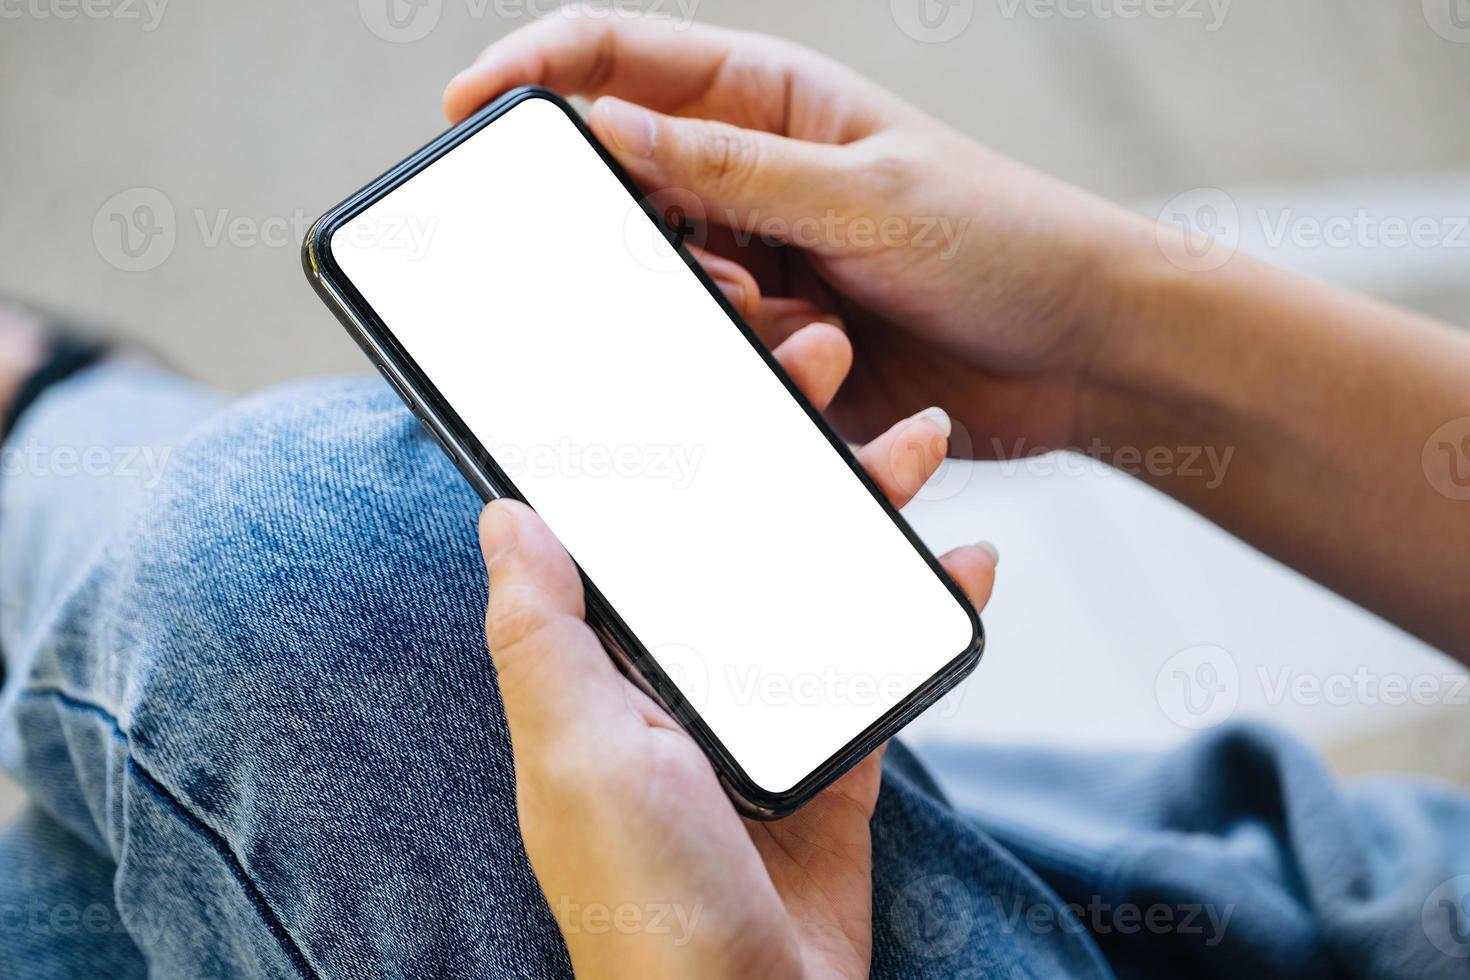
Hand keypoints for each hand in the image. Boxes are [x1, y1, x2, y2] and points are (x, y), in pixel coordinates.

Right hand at [445, 9, 1155, 454]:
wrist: (1083, 353)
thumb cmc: (1005, 238)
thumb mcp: (868, 193)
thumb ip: (734, 166)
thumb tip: (606, 125)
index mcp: (771, 100)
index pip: (622, 58)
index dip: (536, 69)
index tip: (466, 109)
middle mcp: (753, 177)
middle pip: (626, 184)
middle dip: (626, 233)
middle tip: (704, 273)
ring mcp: (764, 263)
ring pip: (664, 284)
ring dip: (715, 315)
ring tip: (811, 328)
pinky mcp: (780, 345)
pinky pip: (715, 354)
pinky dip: (751, 365)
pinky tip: (824, 365)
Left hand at [478, 316, 996, 978]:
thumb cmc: (647, 894)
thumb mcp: (578, 748)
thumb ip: (541, 631)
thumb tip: (504, 515)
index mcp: (608, 666)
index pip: (640, 523)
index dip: (676, 437)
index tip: (715, 362)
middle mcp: (683, 678)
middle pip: (739, 531)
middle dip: (783, 443)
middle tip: (826, 364)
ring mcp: (767, 711)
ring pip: (819, 577)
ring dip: (867, 506)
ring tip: (921, 443)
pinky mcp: (838, 752)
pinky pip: (886, 659)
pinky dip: (929, 608)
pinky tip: (969, 563)